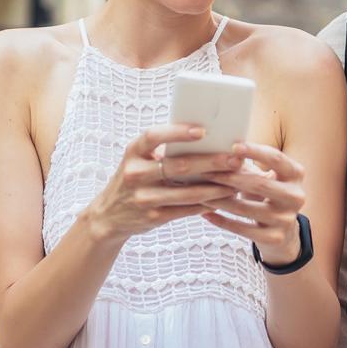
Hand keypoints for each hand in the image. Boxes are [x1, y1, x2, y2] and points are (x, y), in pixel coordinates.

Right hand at [86, 124, 244, 242]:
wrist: (109, 215)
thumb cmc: (136, 178)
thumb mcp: (140, 160)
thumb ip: (164, 150)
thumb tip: (209, 136)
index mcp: (133, 152)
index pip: (153, 137)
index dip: (177, 132)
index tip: (202, 130)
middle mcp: (135, 174)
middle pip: (178, 166)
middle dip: (211, 162)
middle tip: (235, 158)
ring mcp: (144, 198)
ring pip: (187, 192)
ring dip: (216, 187)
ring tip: (237, 181)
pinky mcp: (153, 217)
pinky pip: (187, 209)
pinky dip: (208, 203)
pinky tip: (225, 198)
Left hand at [199, 142, 306, 265]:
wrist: (283, 231)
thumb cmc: (267, 195)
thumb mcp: (266, 176)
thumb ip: (247, 164)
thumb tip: (218, 148)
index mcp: (296, 174)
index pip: (276, 158)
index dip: (255, 151)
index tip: (233, 146)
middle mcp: (296, 196)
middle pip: (260, 184)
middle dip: (230, 178)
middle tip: (206, 172)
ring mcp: (286, 219)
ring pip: (247, 209)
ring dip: (220, 200)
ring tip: (200, 193)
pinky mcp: (275, 238)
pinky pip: (242, 229)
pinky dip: (222, 221)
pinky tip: (206, 214)